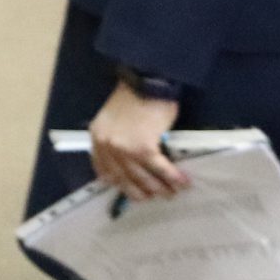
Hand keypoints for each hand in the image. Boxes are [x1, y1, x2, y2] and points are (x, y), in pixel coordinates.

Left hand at [89, 83, 186, 201]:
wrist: (146, 82)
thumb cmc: (133, 98)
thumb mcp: (112, 119)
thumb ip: (114, 139)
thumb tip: (128, 163)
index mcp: (97, 137)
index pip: (103, 170)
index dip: (118, 183)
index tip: (129, 191)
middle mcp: (107, 146)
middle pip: (124, 179)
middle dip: (140, 192)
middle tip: (153, 197)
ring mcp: (124, 149)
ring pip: (143, 178)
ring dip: (159, 189)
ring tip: (170, 193)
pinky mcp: (143, 148)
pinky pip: (160, 170)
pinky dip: (173, 178)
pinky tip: (183, 182)